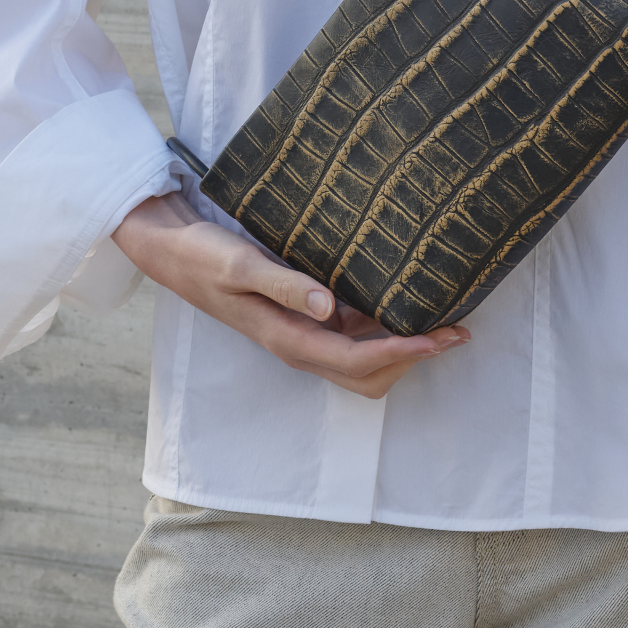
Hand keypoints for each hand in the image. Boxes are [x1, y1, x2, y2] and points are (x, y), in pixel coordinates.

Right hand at [113, 193, 469, 398]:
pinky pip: (350, 340)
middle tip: (455, 330)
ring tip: (441, 321)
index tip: (443, 337)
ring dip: (402, 351)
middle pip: (368, 375)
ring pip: (361, 364)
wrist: (172, 252)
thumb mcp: (242, 265)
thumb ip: (286, 285)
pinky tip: (399, 305)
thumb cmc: (204, 257)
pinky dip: (382, 333)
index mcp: (288, 338)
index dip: (405, 353)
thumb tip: (331, 307)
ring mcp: (299, 335)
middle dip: (413, 359)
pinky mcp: (300, 319)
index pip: (358, 361)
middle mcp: (298, 345)